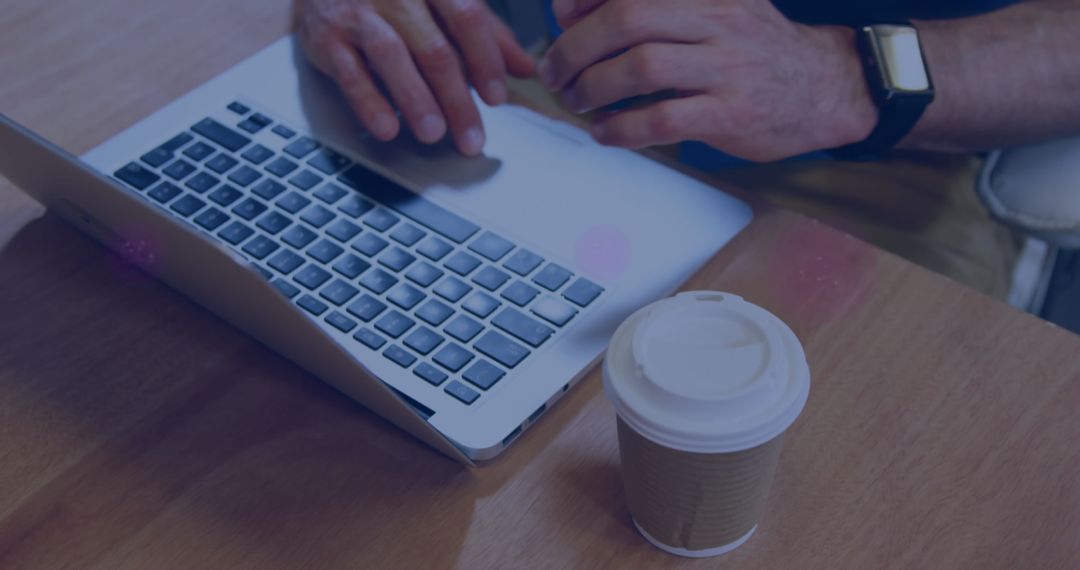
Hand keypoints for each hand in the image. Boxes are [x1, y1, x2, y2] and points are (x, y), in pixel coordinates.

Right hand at [295, 0, 535, 155]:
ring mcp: (358, 11)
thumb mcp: (443, 4)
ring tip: (434, 134)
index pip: (466, 16)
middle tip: (471, 138)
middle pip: (433, 47)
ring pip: (391, 56)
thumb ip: (486, 33)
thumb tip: (525, 68)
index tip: (497, 97)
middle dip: (456, 98)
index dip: (484, 58)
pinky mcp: (327, 37)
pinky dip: (369, 102)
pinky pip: (350, 72)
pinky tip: (387, 129)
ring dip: (415, 99)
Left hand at [541, 0, 876, 160]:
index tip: (561, 17)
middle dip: (577, 47)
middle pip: (627, 18)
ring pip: (641, 66)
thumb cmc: (752, 51)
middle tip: (556, 71)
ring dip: (593, 87)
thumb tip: (572, 12)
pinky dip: (622, 128)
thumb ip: (653, 7)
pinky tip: (606, 132)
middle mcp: (717, 17)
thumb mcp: (712, 10)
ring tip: (578, 100)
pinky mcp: (730, 113)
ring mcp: (727, 66)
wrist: (822, 87)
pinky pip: (662, 118)